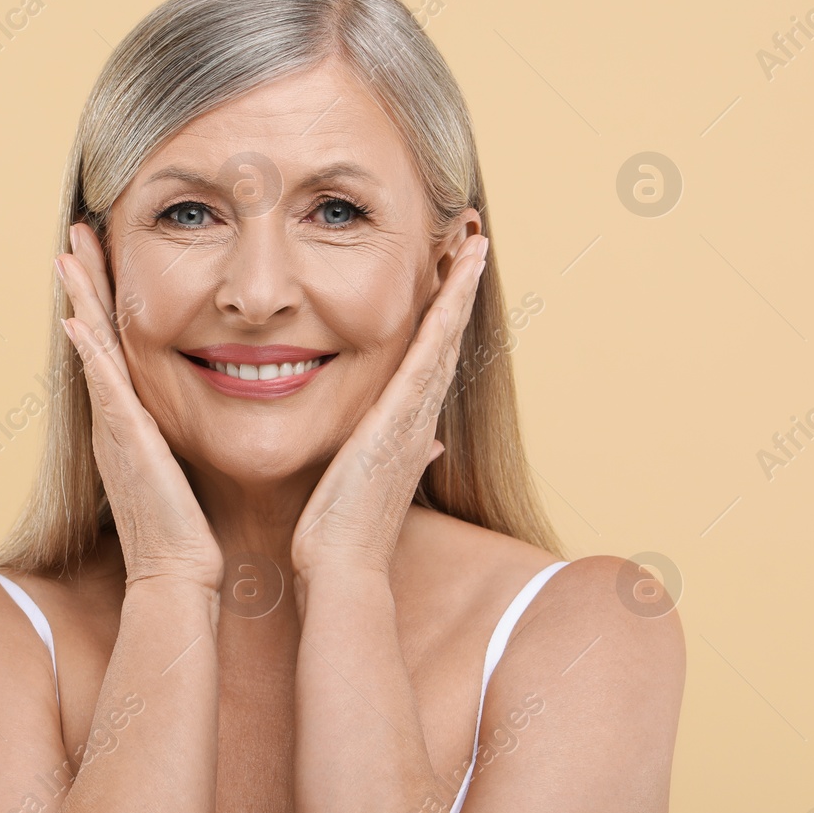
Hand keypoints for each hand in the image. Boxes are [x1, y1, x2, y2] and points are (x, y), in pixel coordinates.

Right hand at [59, 222, 224, 598]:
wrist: (176, 578)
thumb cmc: (188, 531)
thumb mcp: (184, 467)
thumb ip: (185, 434)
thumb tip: (216, 406)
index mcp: (130, 421)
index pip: (113, 346)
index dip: (104, 299)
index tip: (103, 253)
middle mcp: (113, 419)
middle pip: (92, 335)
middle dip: (84, 282)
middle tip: (74, 232)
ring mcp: (114, 429)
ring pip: (90, 350)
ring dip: (79, 300)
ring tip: (67, 253)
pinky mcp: (126, 444)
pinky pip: (103, 388)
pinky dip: (89, 352)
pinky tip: (78, 320)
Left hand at [289, 234, 488, 594]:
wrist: (340, 567)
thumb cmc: (338, 533)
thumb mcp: (363, 484)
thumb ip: (391, 459)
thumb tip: (426, 448)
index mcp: (405, 430)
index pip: (428, 362)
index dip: (443, 320)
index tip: (451, 278)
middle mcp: (418, 418)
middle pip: (445, 342)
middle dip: (460, 293)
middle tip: (475, 245)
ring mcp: (415, 417)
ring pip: (445, 339)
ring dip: (461, 290)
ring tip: (475, 246)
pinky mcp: (403, 418)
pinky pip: (429, 354)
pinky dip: (446, 315)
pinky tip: (455, 279)